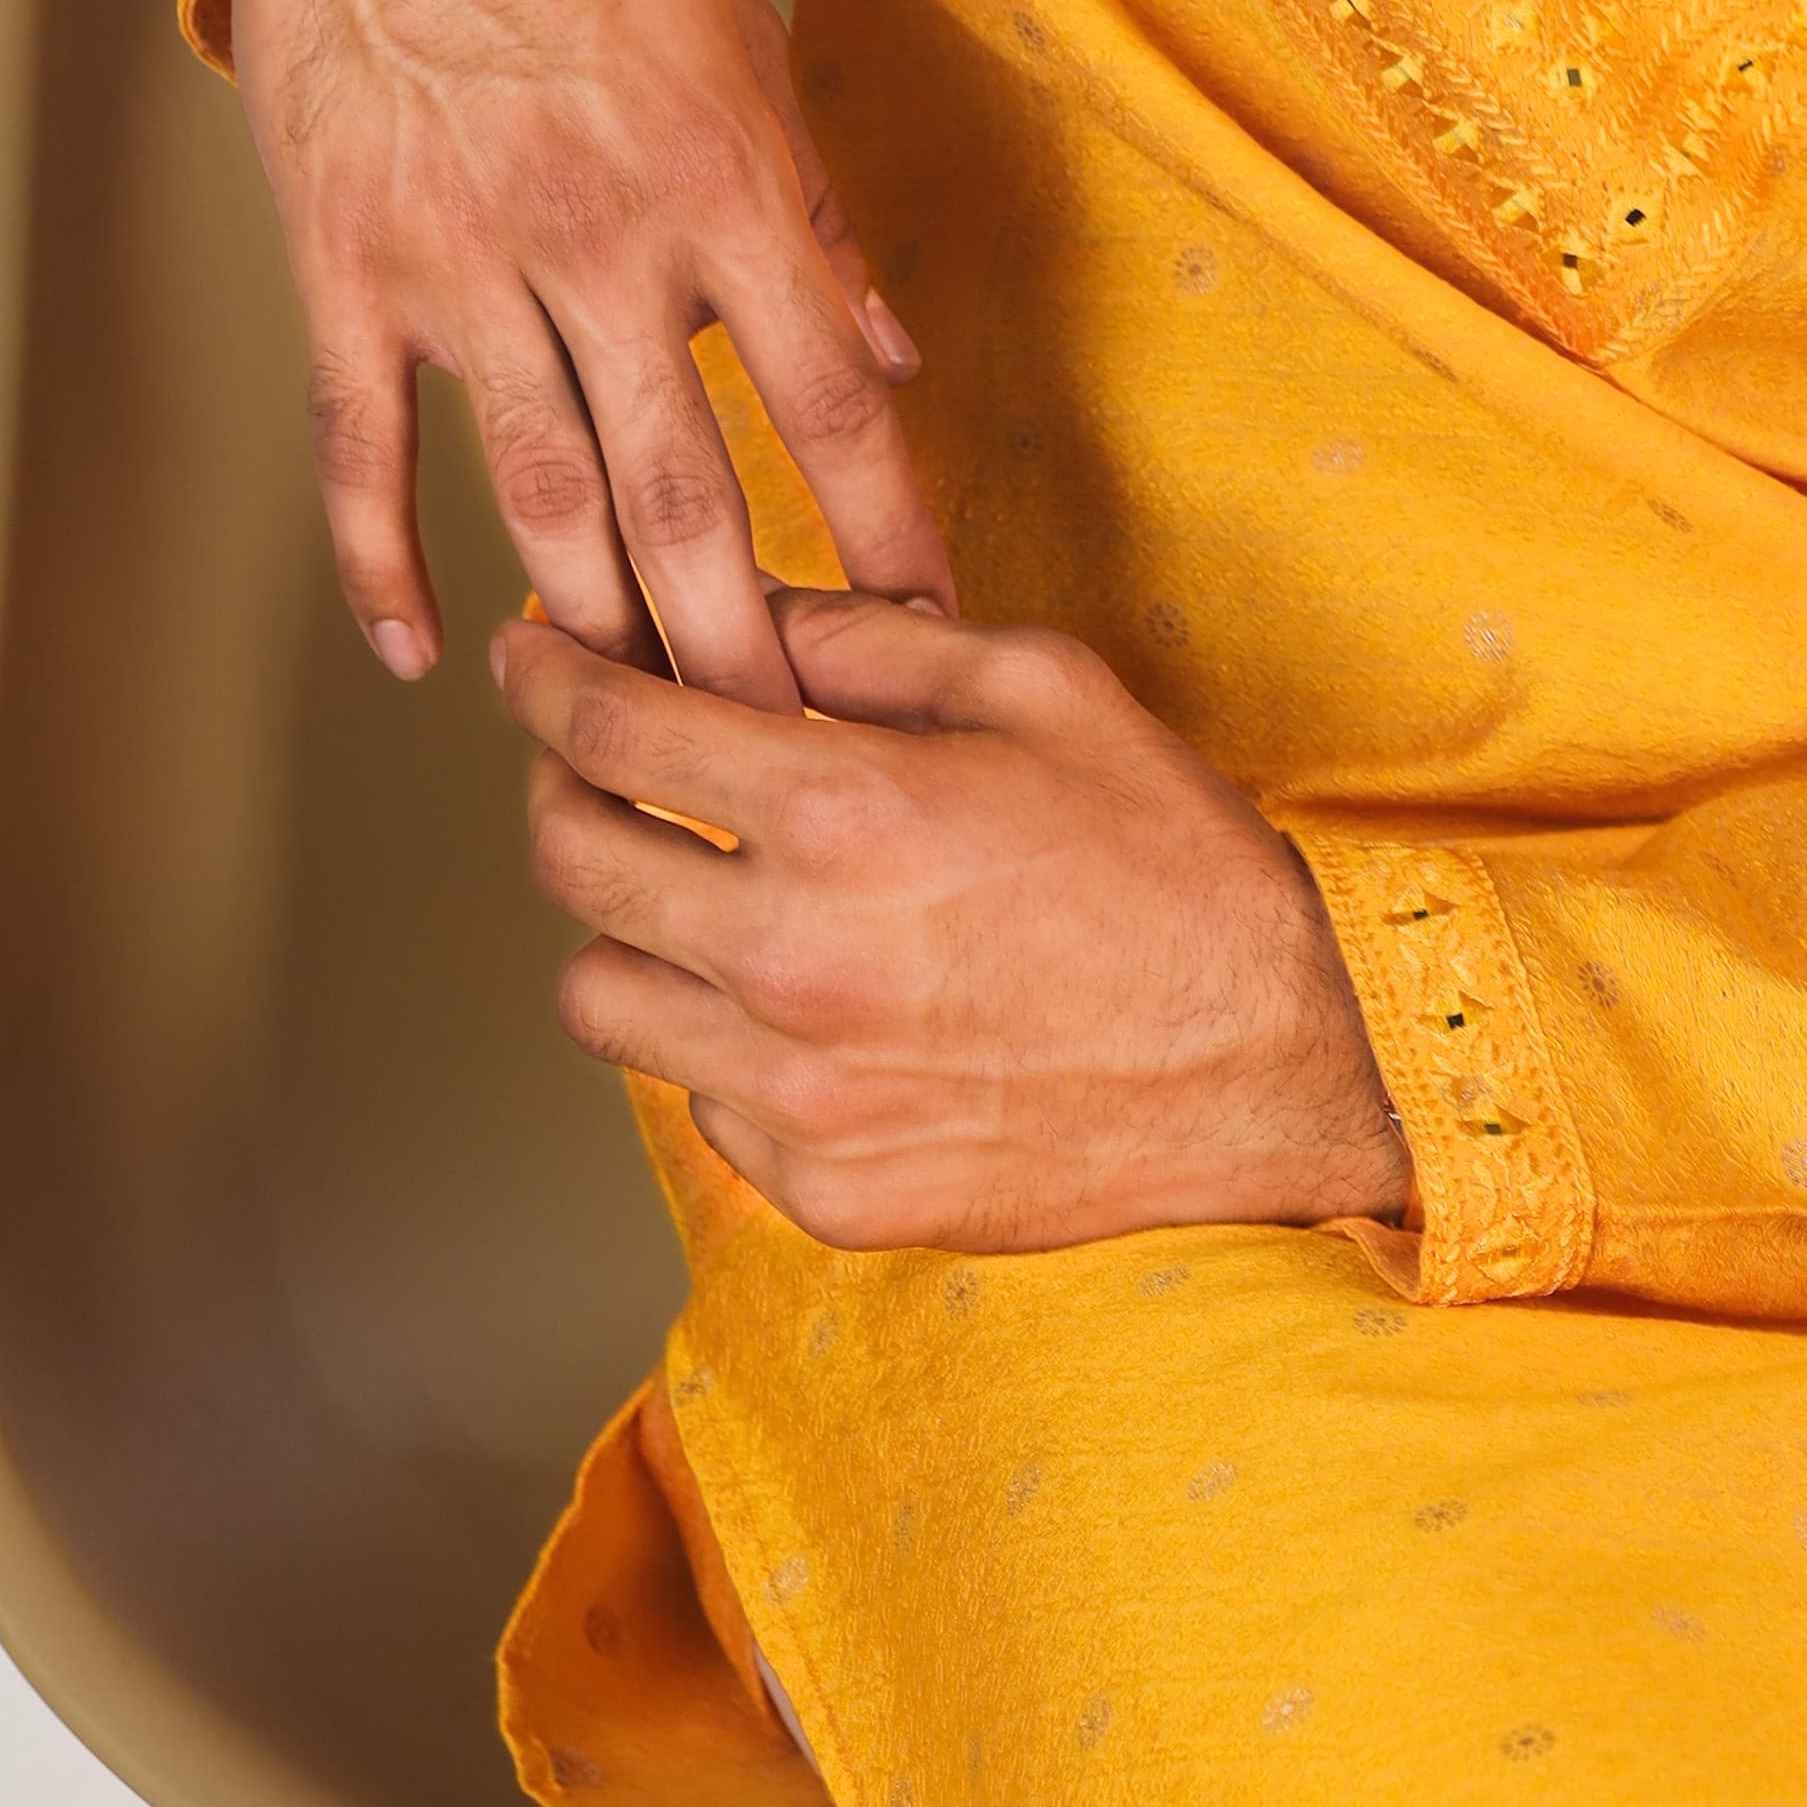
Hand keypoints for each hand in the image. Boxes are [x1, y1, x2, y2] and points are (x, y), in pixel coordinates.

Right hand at [200, 0, 949, 699]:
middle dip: (742, 641)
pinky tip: (428, 652)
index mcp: (719, 187)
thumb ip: (819, 221)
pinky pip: (367, 454)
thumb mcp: (745, 54)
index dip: (885, 528)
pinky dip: (387, 566)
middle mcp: (600, 242)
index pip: (830, 399)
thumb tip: (898, 359)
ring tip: (636, 728)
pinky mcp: (350, 274)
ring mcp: (464, 267)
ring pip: (539, 500)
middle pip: (688, 492)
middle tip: (782, 753)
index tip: (927, 627)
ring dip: (593, 628)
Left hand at [499, 593, 1412, 1251]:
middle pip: (571, 863)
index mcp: (845, 812)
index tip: (523, 659)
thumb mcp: (1043, 688)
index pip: (610, 733)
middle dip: (555, 788)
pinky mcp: (826, 1189)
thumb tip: (749, 617)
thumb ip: (873, 641)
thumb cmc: (1174, 861)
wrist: (1283, 1058)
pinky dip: (714, 1041)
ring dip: (620, 930)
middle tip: (589, 763)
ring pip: (599, 1000)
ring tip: (684, 893)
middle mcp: (796, 959)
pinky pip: (696, 1102)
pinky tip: (789, 1000)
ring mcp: (802, 1092)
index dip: (542, 681)